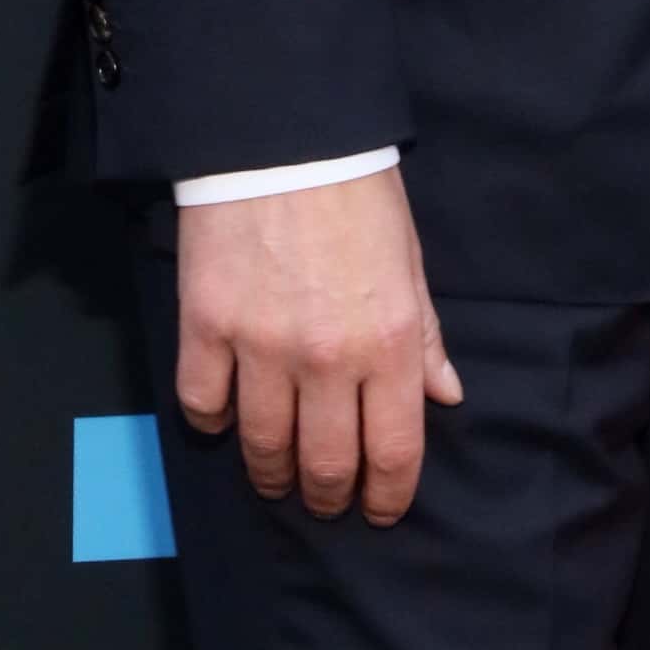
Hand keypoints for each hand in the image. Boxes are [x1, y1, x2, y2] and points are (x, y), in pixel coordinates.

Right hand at [174, 176, 463, 521]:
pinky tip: (224, 419)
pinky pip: (204, 403)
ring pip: (263, 445)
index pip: (393, 450)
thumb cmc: (356, 195)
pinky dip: (213, 422)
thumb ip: (425, 337)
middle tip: (324, 500)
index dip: (386, 496)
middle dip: (328, 496)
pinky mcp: (206, 326)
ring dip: (271, 473)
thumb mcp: (409, 263)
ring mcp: (263, 346)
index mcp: (390, 342)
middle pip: (326, 462)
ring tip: (275, 478)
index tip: (378, 512)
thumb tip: (445, 396)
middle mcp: (329, 357)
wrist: (281, 138)